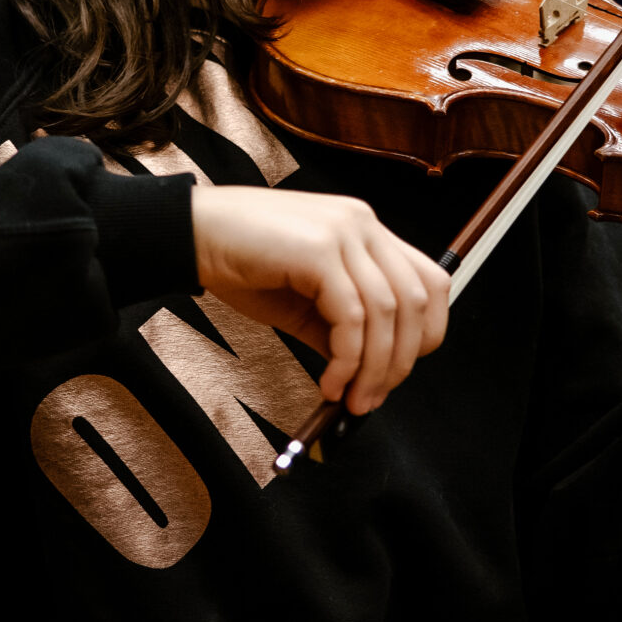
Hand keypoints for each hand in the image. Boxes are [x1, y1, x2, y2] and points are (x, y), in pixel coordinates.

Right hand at [191, 184, 449, 414]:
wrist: (191, 235)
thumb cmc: (241, 263)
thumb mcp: (304, 301)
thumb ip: (341, 328)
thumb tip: (370, 374)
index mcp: (365, 231)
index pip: (430, 280)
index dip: (427, 332)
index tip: (398, 371)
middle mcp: (363, 224)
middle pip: (417, 300)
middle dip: (402, 360)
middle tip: (373, 398)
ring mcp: (344, 232)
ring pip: (387, 313)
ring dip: (373, 369)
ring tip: (349, 398)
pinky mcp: (320, 250)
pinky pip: (352, 318)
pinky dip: (347, 360)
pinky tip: (329, 381)